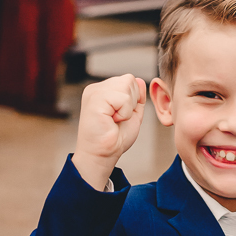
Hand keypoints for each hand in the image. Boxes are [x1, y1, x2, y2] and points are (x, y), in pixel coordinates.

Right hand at [72, 74, 146, 189]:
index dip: (133, 100)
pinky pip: (123, 98)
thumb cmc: (114, 139)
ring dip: (127, 108)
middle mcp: (96, 88)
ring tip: (114, 120)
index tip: (119, 117)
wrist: (102, 155)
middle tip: (117, 119)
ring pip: (127, 85)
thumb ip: (136, 98)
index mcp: (103, 90)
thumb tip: (140, 80)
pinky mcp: (95, 99)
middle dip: (131, 102)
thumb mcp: (131, 115)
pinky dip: (124, 112)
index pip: (129, 80)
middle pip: (129, 80)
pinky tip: (112, 121)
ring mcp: (94, 92)